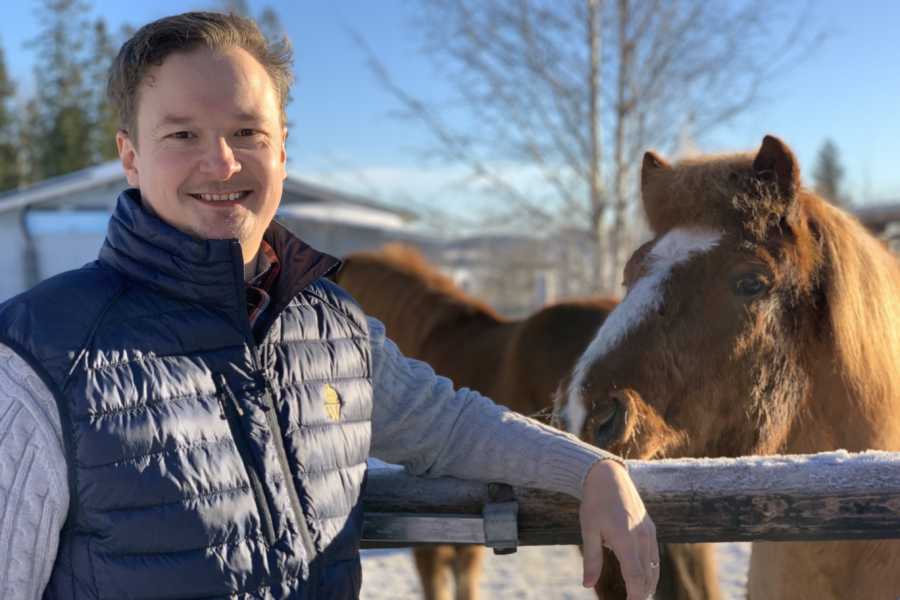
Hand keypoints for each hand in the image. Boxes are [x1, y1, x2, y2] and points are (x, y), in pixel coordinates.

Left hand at [580, 459, 658, 598]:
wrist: (608, 476)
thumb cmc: (595, 503)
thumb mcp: (588, 531)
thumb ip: (591, 560)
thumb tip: (587, 584)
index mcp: (625, 539)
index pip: (635, 576)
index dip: (635, 595)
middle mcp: (641, 537)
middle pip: (647, 574)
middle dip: (642, 592)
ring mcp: (649, 531)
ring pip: (654, 565)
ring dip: (648, 582)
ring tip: (641, 595)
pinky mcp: (650, 527)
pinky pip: (654, 553)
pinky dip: (651, 568)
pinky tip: (644, 576)